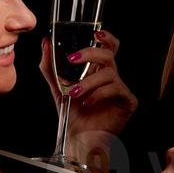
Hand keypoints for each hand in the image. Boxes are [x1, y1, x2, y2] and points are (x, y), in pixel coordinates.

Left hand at [41, 29, 137, 147]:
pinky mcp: (127, 101)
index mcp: (98, 71)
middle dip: (90, 53)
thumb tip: (45, 43)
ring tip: (74, 93)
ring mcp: (121, 89)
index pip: (108, 48)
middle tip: (73, 59)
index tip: (95, 33)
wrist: (80, 139)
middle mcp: (111, 77)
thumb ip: (50, 66)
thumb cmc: (73, 114)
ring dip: (88, 82)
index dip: (106, 37)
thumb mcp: (57, 86)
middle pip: (109, 54)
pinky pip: (116, 89)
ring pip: (109, 73)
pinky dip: (98, 94)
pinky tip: (87, 102)